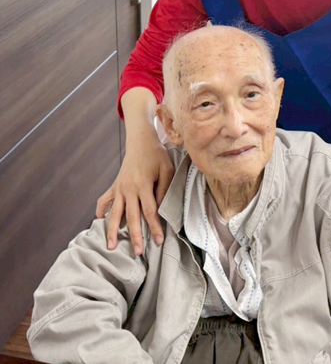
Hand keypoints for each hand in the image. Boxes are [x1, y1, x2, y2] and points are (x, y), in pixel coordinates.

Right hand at [96, 131, 173, 255]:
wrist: (141, 141)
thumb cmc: (157, 155)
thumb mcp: (167, 170)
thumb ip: (163, 190)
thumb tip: (159, 210)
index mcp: (143, 184)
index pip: (150, 212)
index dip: (155, 228)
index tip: (159, 241)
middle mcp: (129, 188)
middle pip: (132, 217)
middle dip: (135, 236)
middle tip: (137, 253)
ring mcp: (119, 187)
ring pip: (115, 213)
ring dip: (113, 231)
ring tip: (111, 247)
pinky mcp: (114, 185)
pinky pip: (104, 200)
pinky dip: (100, 210)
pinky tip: (100, 221)